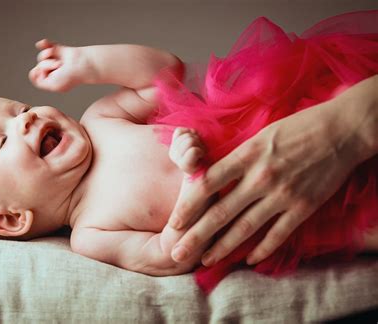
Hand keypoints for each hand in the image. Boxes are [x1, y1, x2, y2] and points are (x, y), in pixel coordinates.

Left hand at [28, 39, 86, 91]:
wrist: (81, 64)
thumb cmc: (69, 77)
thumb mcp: (51, 85)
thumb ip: (38, 82)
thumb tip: (33, 70)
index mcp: (50, 81)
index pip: (35, 76)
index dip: (37, 73)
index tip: (46, 73)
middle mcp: (52, 71)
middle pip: (38, 66)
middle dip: (46, 65)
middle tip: (58, 67)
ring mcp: (55, 60)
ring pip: (41, 56)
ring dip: (48, 56)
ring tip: (59, 60)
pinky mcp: (58, 50)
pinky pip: (45, 45)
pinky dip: (44, 44)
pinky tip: (43, 43)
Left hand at [168, 99, 365, 265]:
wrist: (341, 131)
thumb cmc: (296, 128)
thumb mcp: (258, 136)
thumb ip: (236, 159)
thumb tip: (211, 178)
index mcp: (246, 155)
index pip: (207, 185)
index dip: (188, 206)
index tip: (173, 222)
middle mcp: (260, 178)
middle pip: (221, 212)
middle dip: (196, 236)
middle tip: (177, 252)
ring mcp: (282, 194)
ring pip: (245, 228)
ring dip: (223, 247)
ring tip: (205, 260)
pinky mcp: (303, 207)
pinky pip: (278, 234)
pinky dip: (263, 249)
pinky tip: (249, 260)